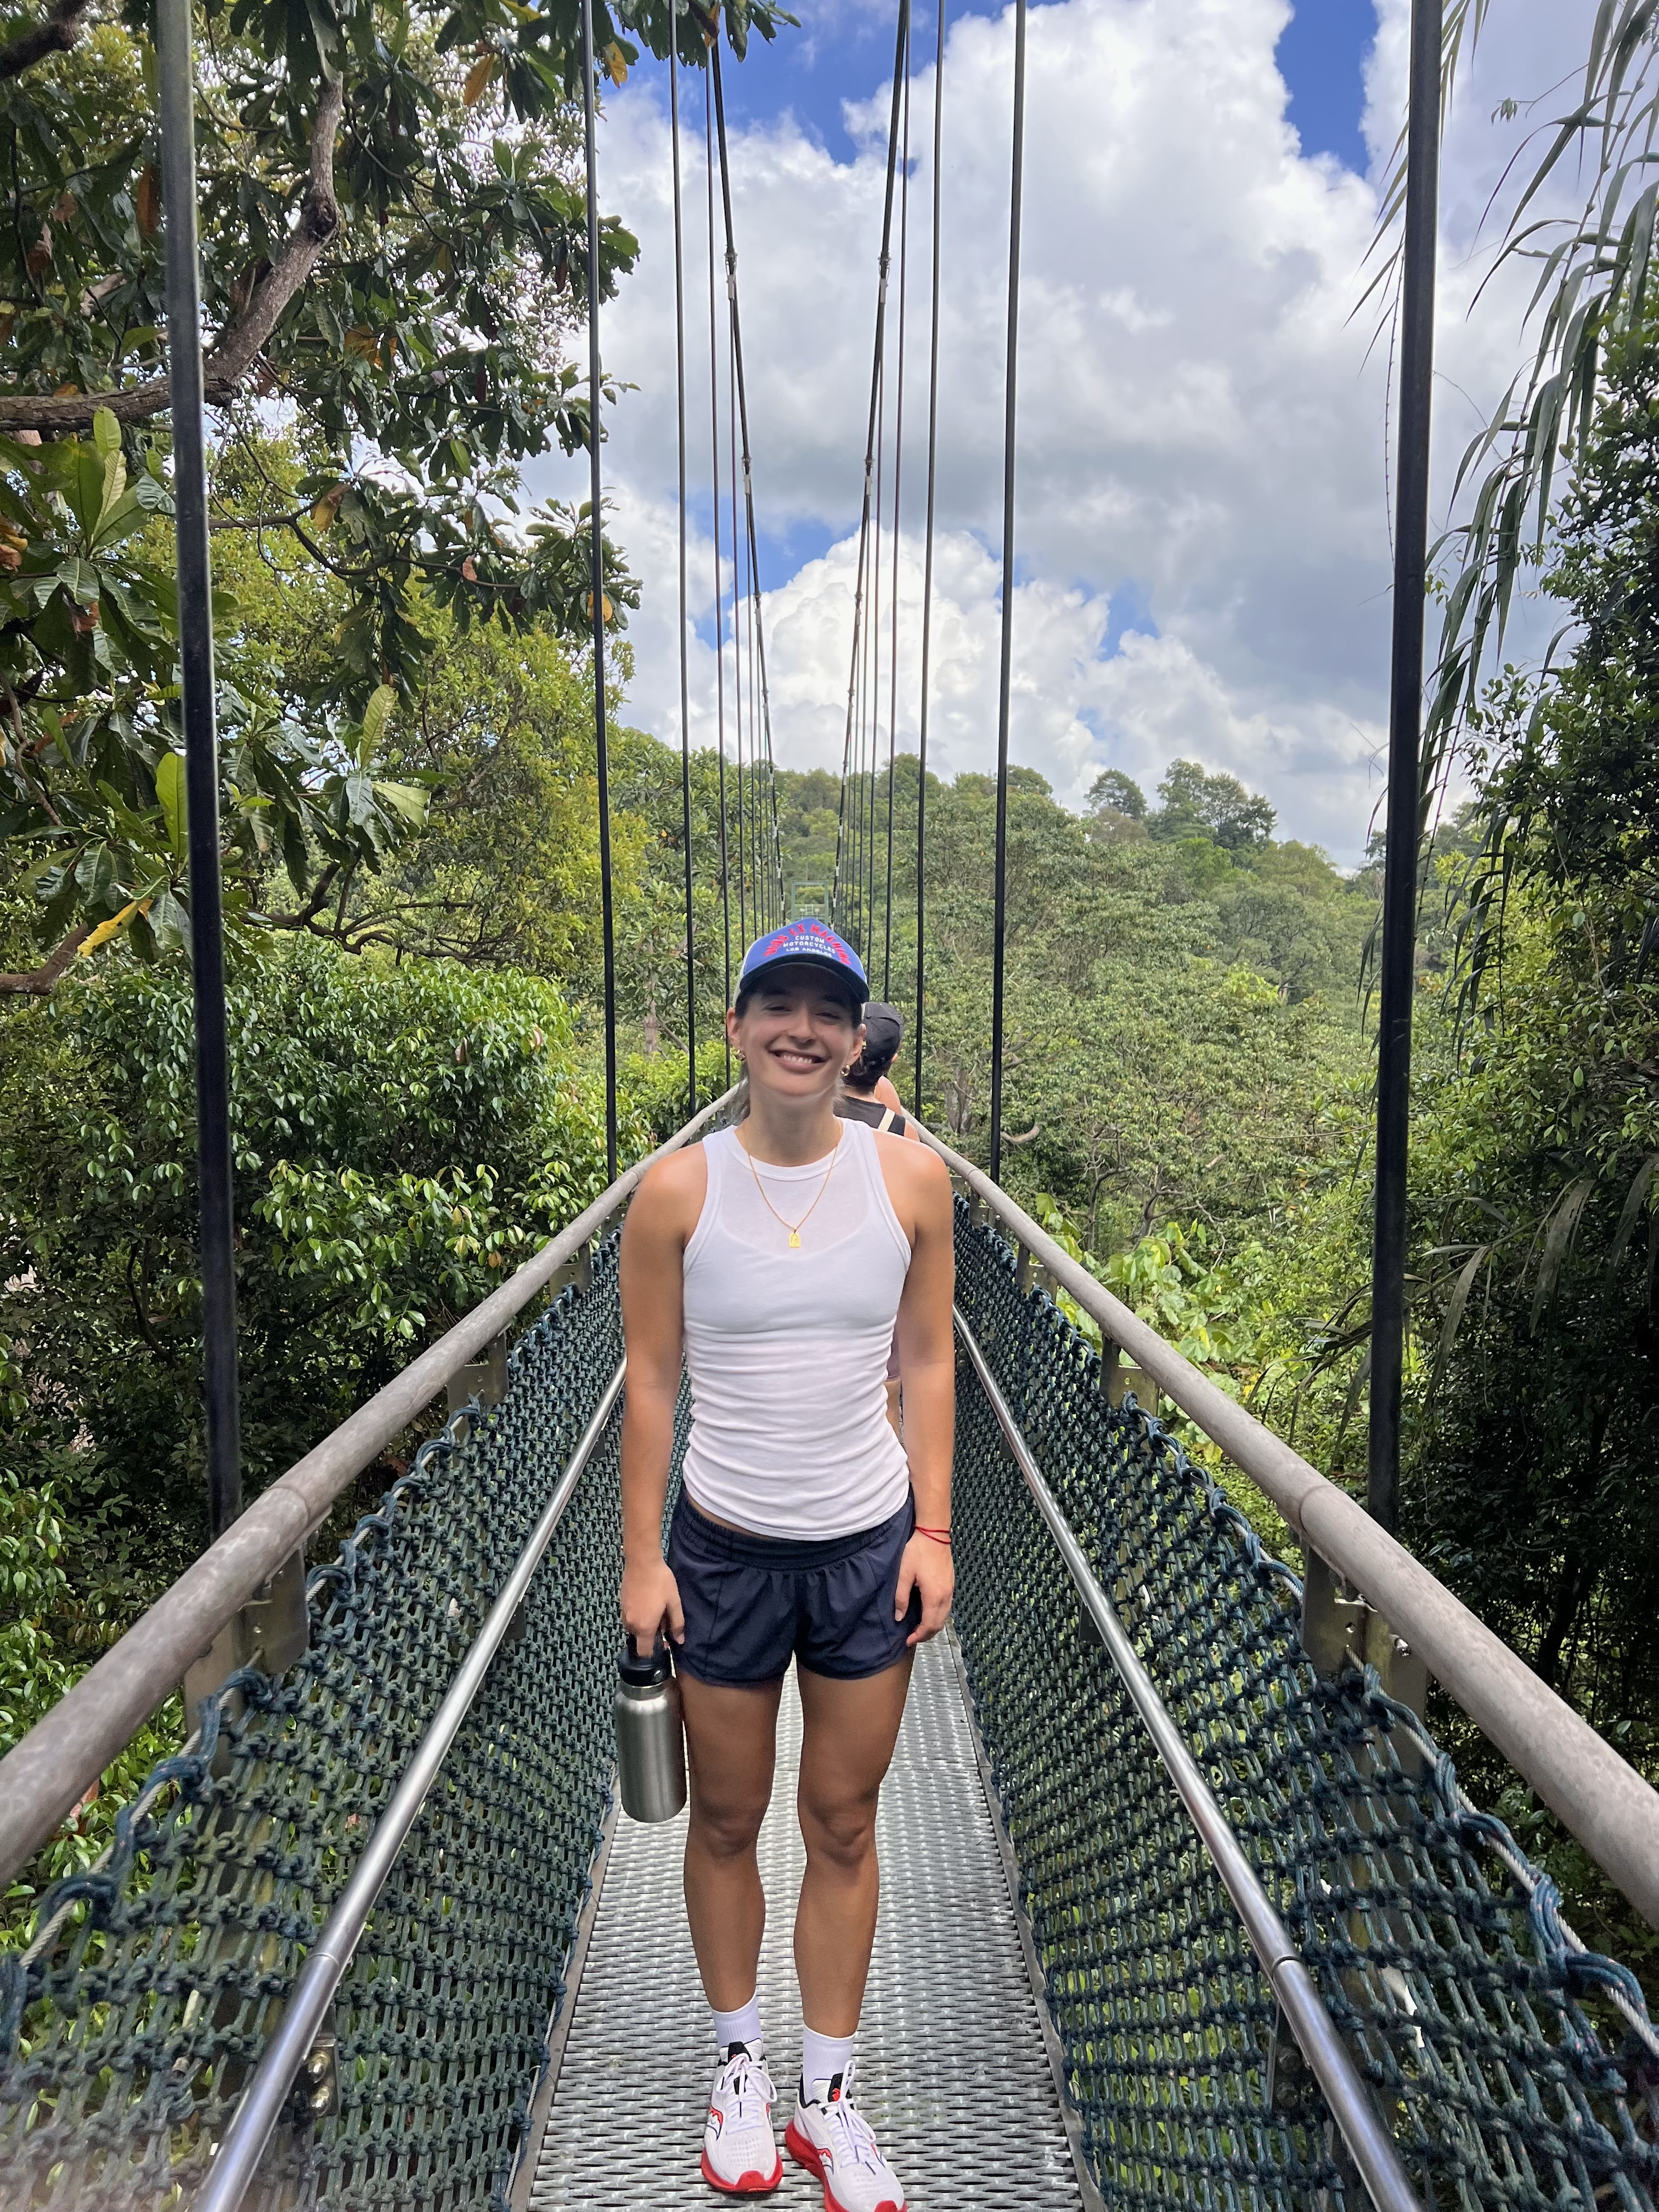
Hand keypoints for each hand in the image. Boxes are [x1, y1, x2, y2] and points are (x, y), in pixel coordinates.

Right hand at [621, 1553, 684, 1649]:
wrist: (641, 1561)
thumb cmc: (660, 1582)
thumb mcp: (674, 1603)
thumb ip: (677, 1624)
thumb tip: (679, 1641)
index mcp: (644, 1627)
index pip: (644, 1652)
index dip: (654, 1652)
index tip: (664, 1642)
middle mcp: (631, 1624)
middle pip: (639, 1640)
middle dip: (651, 1635)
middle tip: (664, 1621)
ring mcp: (624, 1613)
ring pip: (634, 1628)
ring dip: (644, 1625)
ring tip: (656, 1610)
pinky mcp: (621, 1603)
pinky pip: (630, 1618)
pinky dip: (638, 1616)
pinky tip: (648, 1603)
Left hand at [895, 1533, 953, 1647]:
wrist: (934, 1534)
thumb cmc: (917, 1552)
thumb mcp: (904, 1574)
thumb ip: (901, 1597)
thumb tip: (899, 1617)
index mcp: (934, 1596)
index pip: (929, 1624)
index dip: (919, 1635)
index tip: (908, 1640)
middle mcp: (946, 1596)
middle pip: (939, 1624)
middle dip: (926, 1634)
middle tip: (912, 1637)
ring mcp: (950, 1590)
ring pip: (944, 1616)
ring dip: (933, 1626)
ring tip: (919, 1628)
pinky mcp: (951, 1584)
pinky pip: (946, 1607)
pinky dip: (937, 1616)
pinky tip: (927, 1613)